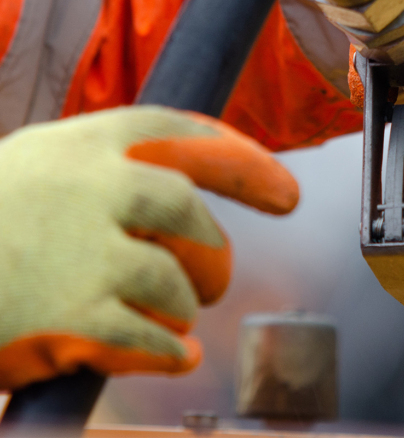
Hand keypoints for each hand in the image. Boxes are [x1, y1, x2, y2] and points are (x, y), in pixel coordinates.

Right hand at [0, 106, 297, 388]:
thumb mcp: (34, 168)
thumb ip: (103, 167)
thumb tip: (184, 189)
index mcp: (83, 143)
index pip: (184, 133)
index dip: (244, 161)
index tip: (284, 192)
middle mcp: (92, 186)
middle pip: (189, 211)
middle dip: (212, 249)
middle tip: (215, 277)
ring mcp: (85, 250)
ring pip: (177, 279)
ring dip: (184, 303)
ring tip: (174, 315)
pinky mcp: (74, 315)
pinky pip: (154, 336)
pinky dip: (169, 348)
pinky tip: (173, 354)